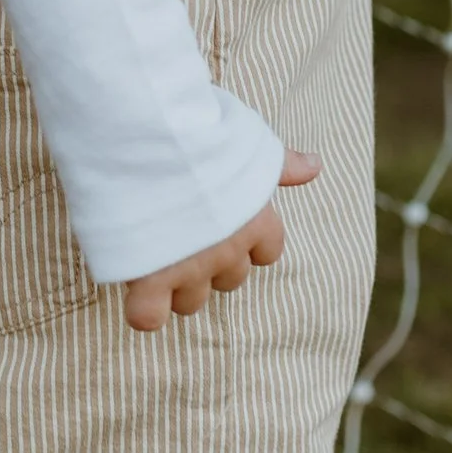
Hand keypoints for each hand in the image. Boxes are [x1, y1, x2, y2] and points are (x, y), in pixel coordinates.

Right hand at [123, 150, 319, 333]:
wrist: (150, 136)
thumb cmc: (201, 134)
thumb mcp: (250, 144)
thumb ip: (283, 164)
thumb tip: (316, 165)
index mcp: (256, 222)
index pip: (267, 254)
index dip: (246, 244)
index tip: (221, 223)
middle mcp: (227, 252)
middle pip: (229, 281)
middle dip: (209, 264)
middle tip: (182, 233)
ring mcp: (188, 269)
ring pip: (192, 302)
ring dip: (176, 286)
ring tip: (154, 255)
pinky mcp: (148, 279)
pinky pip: (148, 318)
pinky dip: (141, 309)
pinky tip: (135, 287)